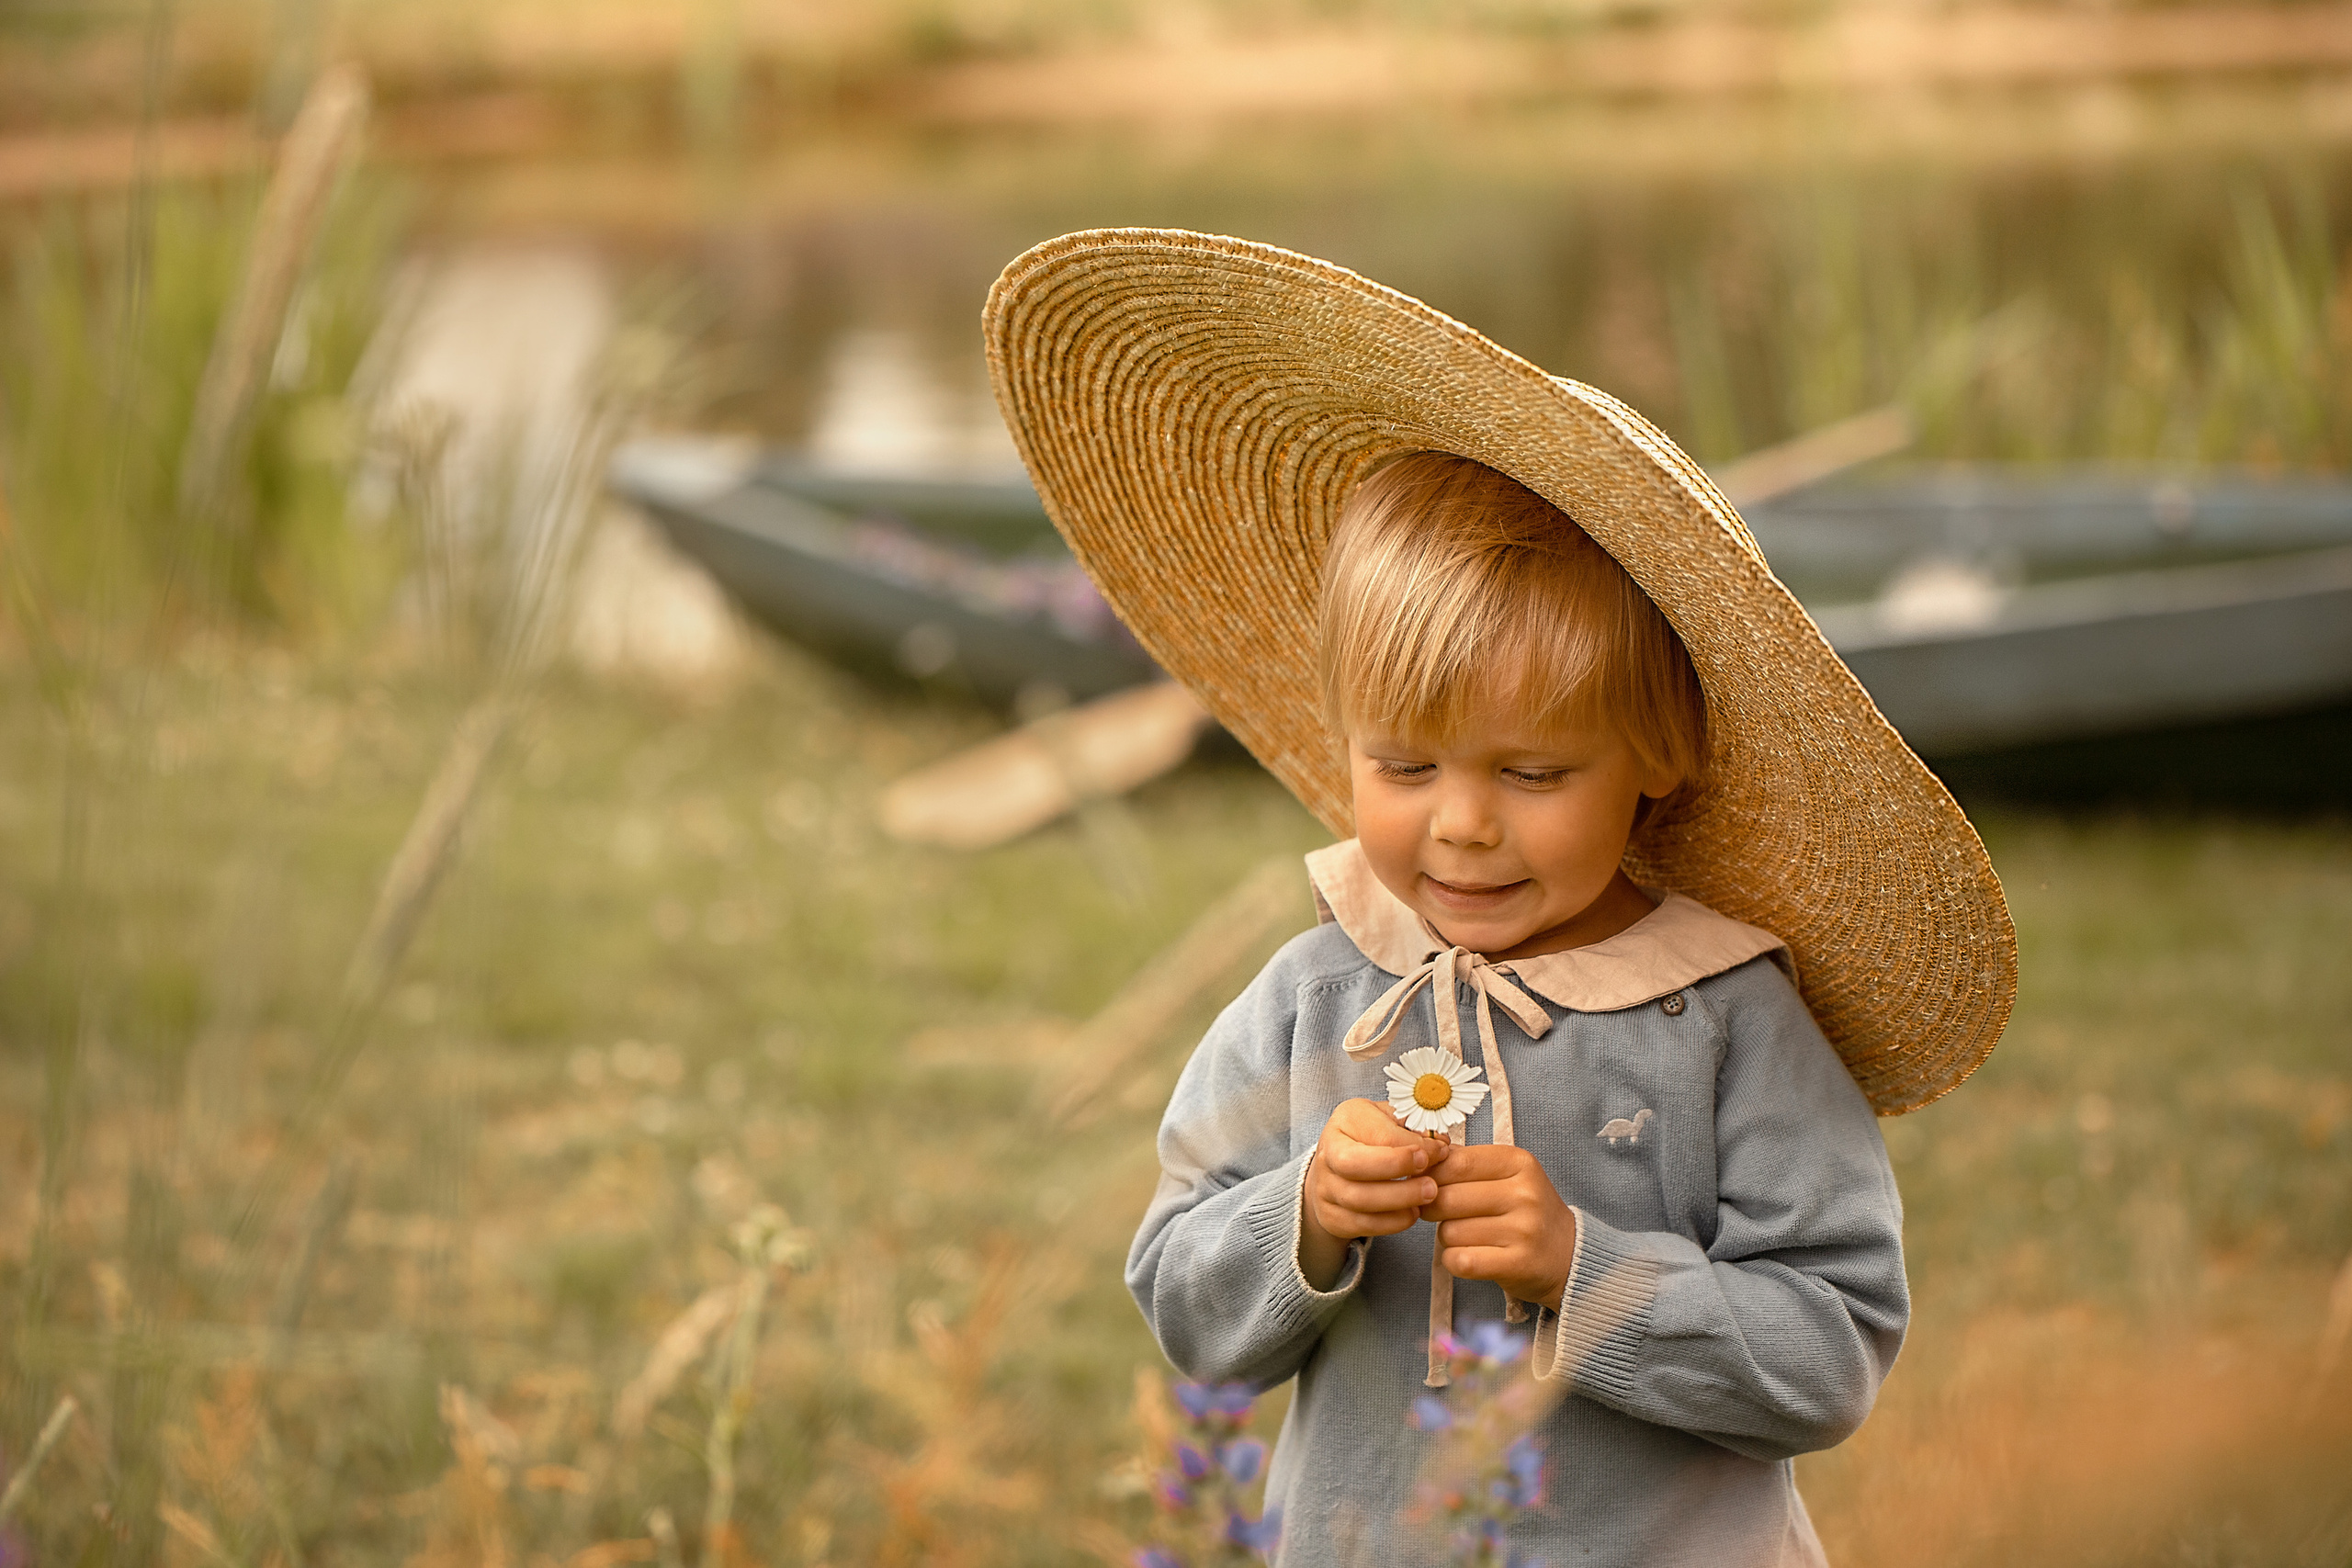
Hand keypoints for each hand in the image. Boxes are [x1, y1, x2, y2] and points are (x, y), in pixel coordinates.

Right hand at [1300, 1098, 1449, 1288]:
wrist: (1337, 1169)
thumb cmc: (1372, 1139)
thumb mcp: (1390, 1121)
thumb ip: (1412, 1128)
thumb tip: (1439, 1144)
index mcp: (1345, 1120)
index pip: (1379, 1134)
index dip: (1412, 1146)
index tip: (1440, 1151)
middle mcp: (1328, 1153)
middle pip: (1354, 1164)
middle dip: (1397, 1170)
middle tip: (1431, 1179)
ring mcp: (1325, 1187)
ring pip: (1358, 1199)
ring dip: (1399, 1200)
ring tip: (1428, 1196)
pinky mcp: (1330, 1216)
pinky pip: (1359, 1224)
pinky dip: (1390, 1223)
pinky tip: (1412, 1214)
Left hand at [1423, 1143, 1578, 1307]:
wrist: (1568, 1254)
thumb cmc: (1526, 1211)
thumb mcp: (1507, 1175)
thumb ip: (1466, 1162)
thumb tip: (1423, 1155)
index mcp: (1520, 1163)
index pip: (1456, 1162)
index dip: (1431, 1175)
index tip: (1428, 1185)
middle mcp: (1525, 1194)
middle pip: (1447, 1198)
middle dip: (1433, 1208)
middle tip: (1443, 1215)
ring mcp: (1523, 1230)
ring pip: (1449, 1232)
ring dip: (1447, 1237)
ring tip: (1467, 1237)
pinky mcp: (1517, 1264)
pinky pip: (1460, 1260)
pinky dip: (1454, 1261)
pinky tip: (1468, 1257)